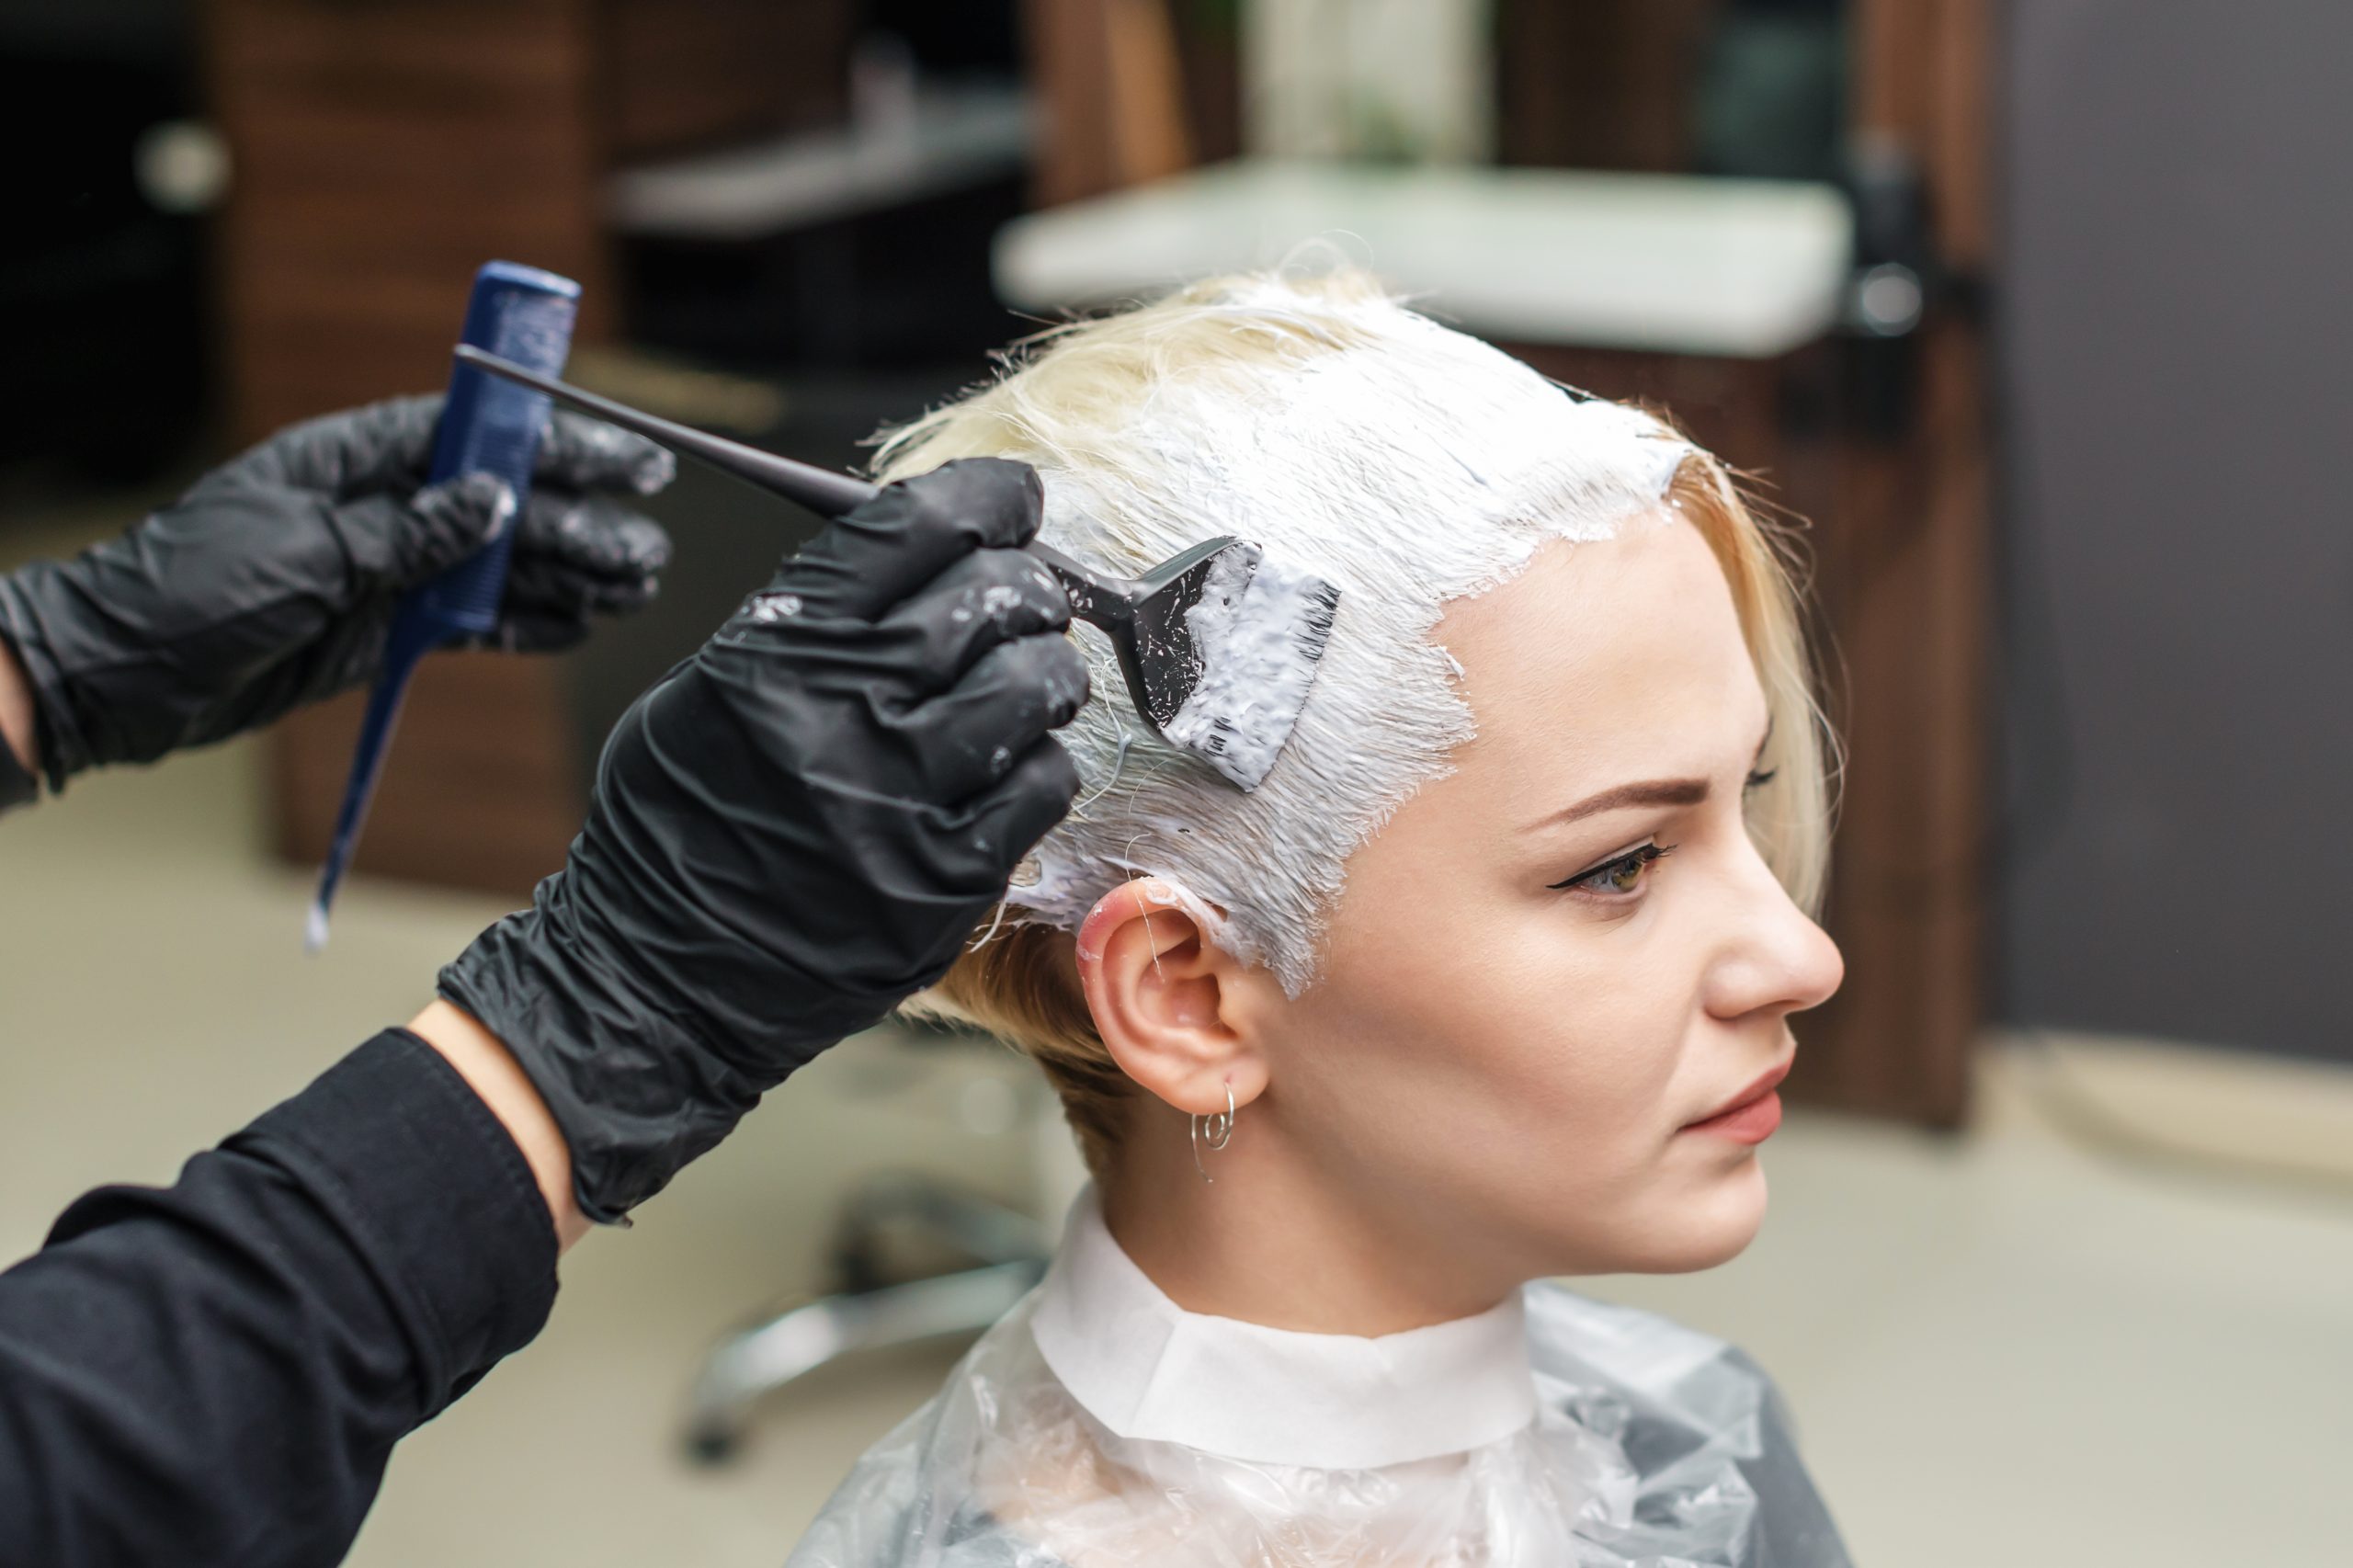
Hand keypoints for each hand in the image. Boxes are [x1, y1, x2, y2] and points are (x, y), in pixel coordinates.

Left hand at [0, 396, 673, 790]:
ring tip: (631, 587)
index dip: (552, 440)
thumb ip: (405, 531)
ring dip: (569, 575)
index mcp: (350, 461)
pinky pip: (474, 620)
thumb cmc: (187, 591)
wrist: (122, 677)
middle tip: (644, 547)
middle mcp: (379, 507)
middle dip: (580, 522)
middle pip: (502, 504)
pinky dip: (529, 623)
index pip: (471, 435)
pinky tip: (580, 624)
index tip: (623, 452)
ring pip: (500, 564)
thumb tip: (493, 503)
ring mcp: (387, 569)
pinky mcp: (386, 629)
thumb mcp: (301, 552)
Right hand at [438, 458, 1087, 1221]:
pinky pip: (1043, 785)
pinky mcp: (946, 882)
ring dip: (1046, 669)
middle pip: (987, 599)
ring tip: (1025, 679)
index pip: (908, 532)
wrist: (658, 982)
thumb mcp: (708, 692)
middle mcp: (841, 721)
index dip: (982, 498)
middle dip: (1024, 584)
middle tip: (1023, 598)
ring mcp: (901, 805)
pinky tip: (1011, 765)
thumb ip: (808, 623)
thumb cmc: (680, 827)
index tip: (1012, 496)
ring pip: (1033, 686)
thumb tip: (918, 553)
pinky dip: (1041, 761)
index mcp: (774, 657)